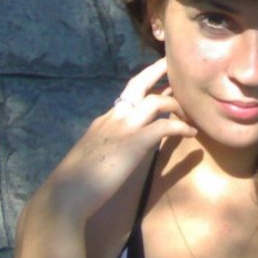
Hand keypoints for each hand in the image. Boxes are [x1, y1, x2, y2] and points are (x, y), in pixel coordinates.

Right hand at [43, 57, 195, 221]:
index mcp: (104, 120)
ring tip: (190, 115)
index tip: (158, 80)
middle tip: (172, 64)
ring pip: (155, 102)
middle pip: (138, 84)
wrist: (66, 193)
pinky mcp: (134, 142)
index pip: (128, 96)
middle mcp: (114, 117)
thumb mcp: (93, 153)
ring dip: (176, 104)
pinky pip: (164, 126)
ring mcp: (124, 127)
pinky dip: (181, 127)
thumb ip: (108, 145)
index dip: (144, 86)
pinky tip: (191, 133)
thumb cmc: (76, 181)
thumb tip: (120, 148)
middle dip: (156, 71)